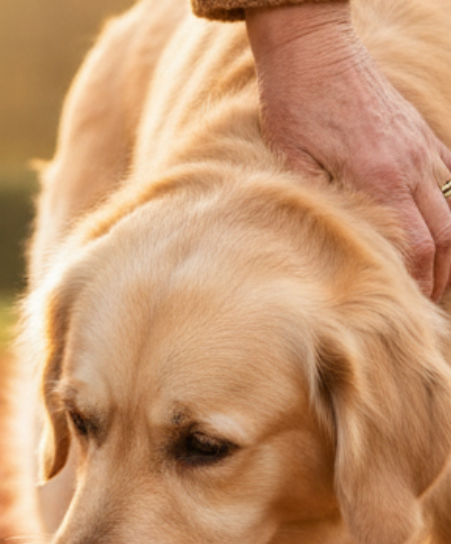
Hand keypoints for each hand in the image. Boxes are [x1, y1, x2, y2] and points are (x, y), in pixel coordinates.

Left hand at [246, 1, 450, 299]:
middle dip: (438, 278)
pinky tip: (439, 237)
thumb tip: (325, 250)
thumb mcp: (291, 164)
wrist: (315, 50)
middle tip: (427, 310)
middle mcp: (409, 165)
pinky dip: (449, 214)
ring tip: (436, 283)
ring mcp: (420, 148)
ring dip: (448, 253)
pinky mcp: (419, 136)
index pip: (412, 246)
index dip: (414, 284)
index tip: (407, 311)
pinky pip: (449, 181)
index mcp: (379, 177)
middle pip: (441, 237)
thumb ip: (316, 205)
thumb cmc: (294, 107)